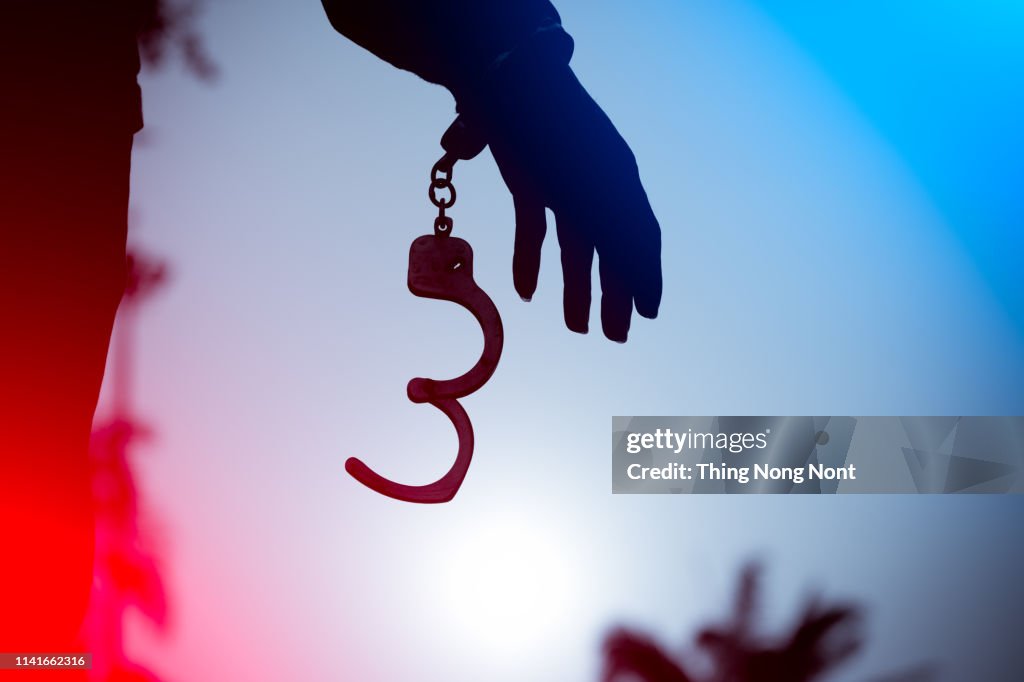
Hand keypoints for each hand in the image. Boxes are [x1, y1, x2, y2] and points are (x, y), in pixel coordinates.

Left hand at [460, 63, 661, 341]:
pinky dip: (530, 259)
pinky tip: (525, 292)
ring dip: (573, 286)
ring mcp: (563, 184)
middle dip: (612, 294)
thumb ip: (622, 235)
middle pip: (609, 249)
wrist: (512, 90)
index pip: (641, 239)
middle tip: (613, 335)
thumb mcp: (600, 194)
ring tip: (574, 326)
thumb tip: (643, 279)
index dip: (646, 278)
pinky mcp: (529, 182)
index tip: (648, 314)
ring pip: (573, 246)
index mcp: (621, 186)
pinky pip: (534, 228)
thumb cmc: (562, 138)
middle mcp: (597, 187)